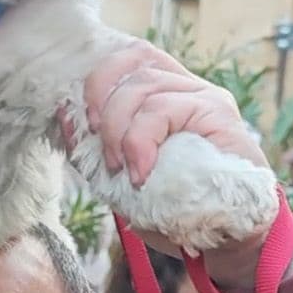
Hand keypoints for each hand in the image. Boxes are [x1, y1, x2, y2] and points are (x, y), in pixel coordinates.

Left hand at [81, 41, 274, 283]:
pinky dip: (141, 140)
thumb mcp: (125, 176)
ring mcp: (206, 97)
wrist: (230, 237)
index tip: (82, 119)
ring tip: (123, 170)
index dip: (99, 75)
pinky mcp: (219, 113)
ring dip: (120, 130)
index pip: (131, 56)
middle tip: (102, 151)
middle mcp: (189, 86)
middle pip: (134, 61)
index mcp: (168, 93)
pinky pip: (165, 109)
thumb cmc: (179, 208)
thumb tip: (62, 114)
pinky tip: (141, 172)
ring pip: (145, 86)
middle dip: (102, 102)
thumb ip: (99, 146)